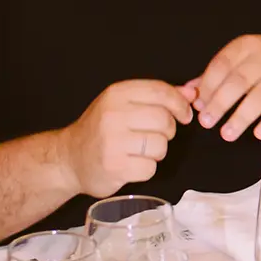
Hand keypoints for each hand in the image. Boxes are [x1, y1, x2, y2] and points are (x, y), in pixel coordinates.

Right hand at [58, 80, 193, 197]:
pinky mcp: (114, 166)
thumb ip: (157, 96)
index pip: (160, 92)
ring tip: (140, 151)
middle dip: (168, 131)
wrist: (69, 158)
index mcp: (117, 94)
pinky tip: (131, 164)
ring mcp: (113, 142)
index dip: (180, 104)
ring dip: (157, 151)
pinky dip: (146, 169)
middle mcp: (113, 115)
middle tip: (156, 135)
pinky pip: (150, 168)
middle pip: (164, 120)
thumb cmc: (101, 129)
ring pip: (160, 145)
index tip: (184, 115)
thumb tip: (191, 93)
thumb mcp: (124, 104)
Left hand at [186, 36, 260, 144]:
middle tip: (207, 122)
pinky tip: (259, 134)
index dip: (208, 87)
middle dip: (220, 104)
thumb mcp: (246, 61)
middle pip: (239, 81)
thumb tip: (188, 93)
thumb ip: (217, 75)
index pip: (222, 64)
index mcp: (249, 45)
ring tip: (227, 134)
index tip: (198, 106)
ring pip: (260, 96)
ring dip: (241, 117)